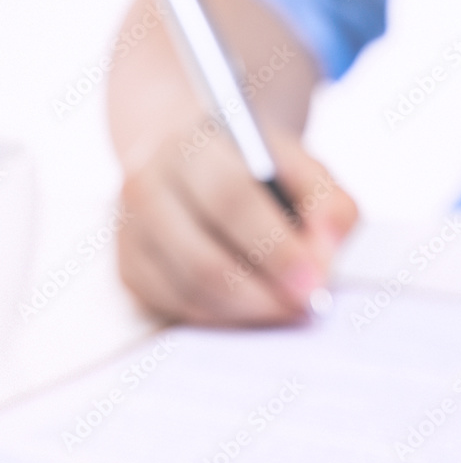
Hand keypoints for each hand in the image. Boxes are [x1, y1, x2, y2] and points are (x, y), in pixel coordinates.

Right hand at [118, 120, 357, 325]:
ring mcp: (130, 228)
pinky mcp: (128, 266)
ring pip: (189, 291)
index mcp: (194, 145)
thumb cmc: (263, 174)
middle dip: (263, 293)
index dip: (276, 248)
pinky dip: (222, 317)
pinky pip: (175, 308)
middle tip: (304, 306)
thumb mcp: (305, 172)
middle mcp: (148, 183)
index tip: (313, 281)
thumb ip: (329, 205)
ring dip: (247, 310)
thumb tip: (327, 252)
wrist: (204, 165)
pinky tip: (252, 307)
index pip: (230, 200)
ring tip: (286, 307)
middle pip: (203, 258)